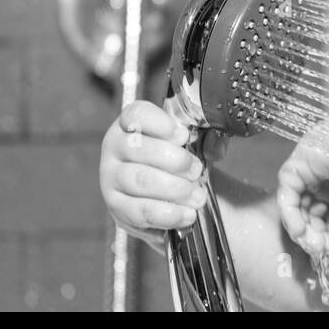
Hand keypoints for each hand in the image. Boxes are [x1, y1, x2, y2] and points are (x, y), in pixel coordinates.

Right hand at [99, 101, 208, 255]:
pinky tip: (187, 214)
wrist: (165, 196)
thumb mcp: (191, 143)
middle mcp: (116, 147)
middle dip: (175, 160)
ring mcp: (112, 178)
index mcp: (131, 124)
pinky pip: (140, 211)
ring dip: (174, 189)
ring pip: (139, 180)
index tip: (184, 136)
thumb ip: (206, 139)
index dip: (160, 123)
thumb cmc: (175, 162)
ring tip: (197, 196)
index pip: (136, 114)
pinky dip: (168, 214)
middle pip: (138, 148)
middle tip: (196, 170)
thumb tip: (216, 148)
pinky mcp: (117, 207)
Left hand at [276, 131, 328, 259]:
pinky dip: (291, 217)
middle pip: (310, 217)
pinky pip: (287, 197)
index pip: (326, 218)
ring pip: (298, 210)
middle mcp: (322, 181)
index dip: (328, 237)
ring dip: (306, 232)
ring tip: (319, 246)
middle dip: (318, 238)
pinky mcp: (295, 168)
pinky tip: (302, 232)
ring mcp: (307, 174)